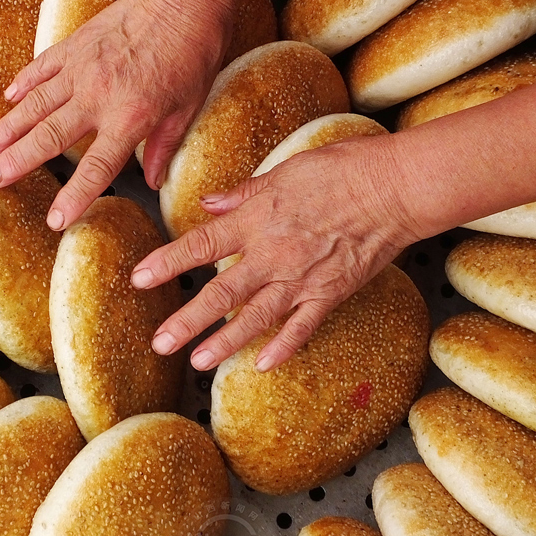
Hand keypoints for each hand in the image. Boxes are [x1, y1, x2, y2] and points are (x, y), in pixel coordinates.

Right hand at [0, 0, 252, 230]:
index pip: (96, 168)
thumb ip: (163, 147)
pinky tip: (7, 99)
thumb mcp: (187, 108)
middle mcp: (98, 96)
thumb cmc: (193, 53)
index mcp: (129, 117)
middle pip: (49, 136)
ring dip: (8, 128)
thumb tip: (152, 183)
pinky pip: (42, 68)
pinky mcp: (75, 44)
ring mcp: (81, 68)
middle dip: (17, 162)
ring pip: (35, 104)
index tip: (54, 220)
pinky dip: (23, 84)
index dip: (74, 197)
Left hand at [131, 136, 421, 371]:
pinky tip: (263, 366)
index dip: (167, 262)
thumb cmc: (343, 168)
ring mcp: (301, 278)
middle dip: (187, 320)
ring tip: (196, 362)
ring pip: (255, 318)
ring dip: (223, 343)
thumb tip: (208, 205)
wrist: (395, 187)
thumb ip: (243, 194)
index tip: (140, 277)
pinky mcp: (331, 293)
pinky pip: (302, 327)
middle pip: (220, 293)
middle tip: (159, 342)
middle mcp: (272, 254)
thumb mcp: (283, 170)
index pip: (200, 244)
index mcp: (256, 220)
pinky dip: (283, 348)